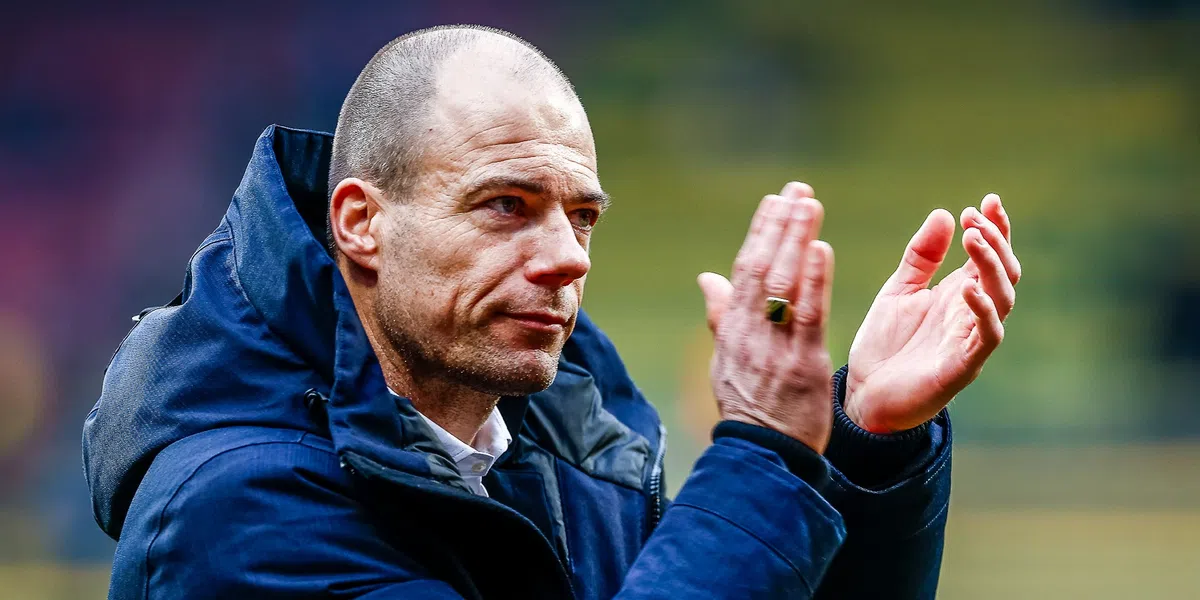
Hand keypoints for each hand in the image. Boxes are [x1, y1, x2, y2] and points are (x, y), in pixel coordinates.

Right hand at [696, 182, 835, 451]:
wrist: (764, 455)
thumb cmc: (749, 407)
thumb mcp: (726, 361)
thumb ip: (721, 315)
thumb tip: (707, 278)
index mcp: (733, 329)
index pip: (745, 270)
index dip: (761, 232)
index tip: (775, 200)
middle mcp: (750, 333)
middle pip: (763, 268)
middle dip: (780, 225)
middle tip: (797, 190)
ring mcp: (775, 347)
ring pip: (785, 283)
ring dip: (797, 239)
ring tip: (810, 204)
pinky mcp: (804, 363)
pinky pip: (808, 315)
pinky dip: (813, 280)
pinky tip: (820, 249)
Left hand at [845, 193, 1020, 432]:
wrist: (863, 394)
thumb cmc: (885, 345)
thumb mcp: (899, 290)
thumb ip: (921, 256)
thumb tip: (945, 213)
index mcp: (959, 295)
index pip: (990, 257)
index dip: (996, 229)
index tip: (988, 200)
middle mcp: (971, 316)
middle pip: (1004, 274)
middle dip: (996, 242)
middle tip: (976, 218)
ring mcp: (970, 340)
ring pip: (1002, 300)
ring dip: (992, 267)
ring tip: (973, 239)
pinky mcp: (962, 367)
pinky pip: (986, 337)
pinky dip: (982, 311)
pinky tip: (967, 287)